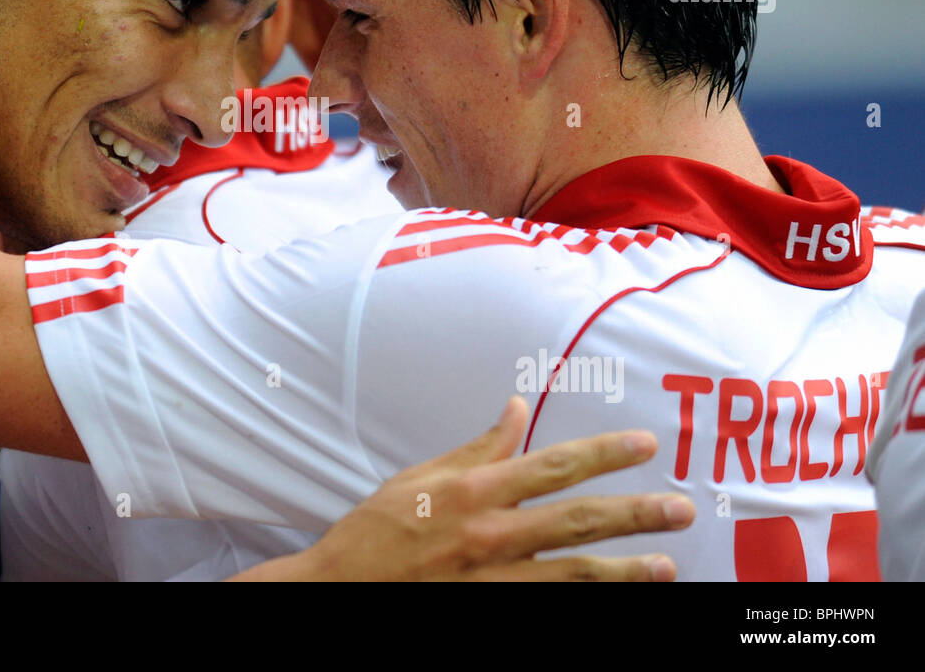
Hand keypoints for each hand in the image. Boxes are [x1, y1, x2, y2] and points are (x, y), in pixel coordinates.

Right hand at [242, 397, 692, 580]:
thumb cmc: (377, 531)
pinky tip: (614, 601)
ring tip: (666, 566)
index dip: (603, 452)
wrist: (339, 590)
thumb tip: (516, 408)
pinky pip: (549, 607)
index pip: (552, 465)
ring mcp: (492, 581)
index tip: (643, 444)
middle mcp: (489, 535)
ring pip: (573, 575)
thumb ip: (477, 448)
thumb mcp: (420, 477)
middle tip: (681, 509)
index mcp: (473, 491)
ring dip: (624, 570)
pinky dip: (584, 602)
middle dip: (633, 513)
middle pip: (576, 520)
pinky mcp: (489, 612)